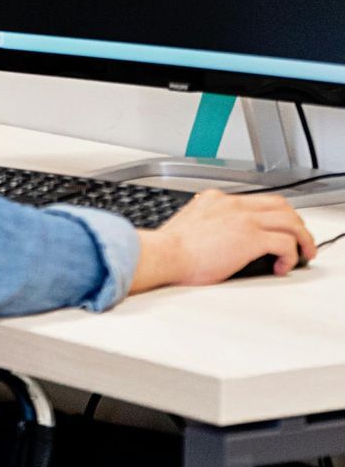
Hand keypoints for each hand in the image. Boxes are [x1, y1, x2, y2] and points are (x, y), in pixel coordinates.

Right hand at [129, 188, 313, 291]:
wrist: (163, 254)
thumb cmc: (169, 249)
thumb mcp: (188, 224)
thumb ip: (204, 223)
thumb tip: (212, 238)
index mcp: (217, 200)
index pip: (256, 201)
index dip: (272, 215)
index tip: (276, 228)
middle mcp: (234, 205)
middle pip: (280, 205)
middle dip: (295, 223)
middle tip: (300, 239)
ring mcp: (244, 220)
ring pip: (290, 221)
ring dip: (302, 238)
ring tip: (303, 253)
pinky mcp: (251, 238)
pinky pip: (285, 243)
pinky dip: (290, 255)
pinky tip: (282, 266)